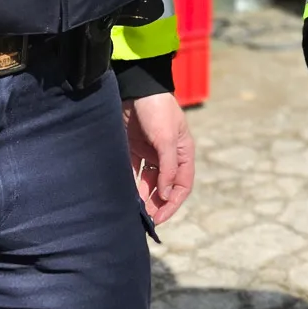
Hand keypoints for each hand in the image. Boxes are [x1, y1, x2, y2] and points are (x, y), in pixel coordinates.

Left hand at [124, 92, 195, 224]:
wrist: (136, 89)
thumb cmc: (158, 110)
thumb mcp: (166, 138)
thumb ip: (168, 167)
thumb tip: (165, 194)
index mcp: (183, 153)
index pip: (182, 185)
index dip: (172, 203)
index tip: (160, 217)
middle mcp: (168, 156)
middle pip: (165, 187)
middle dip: (156, 203)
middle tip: (145, 219)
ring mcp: (151, 153)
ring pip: (148, 182)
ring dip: (143, 196)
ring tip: (133, 210)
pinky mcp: (134, 149)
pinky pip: (133, 172)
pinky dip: (130, 184)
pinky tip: (124, 194)